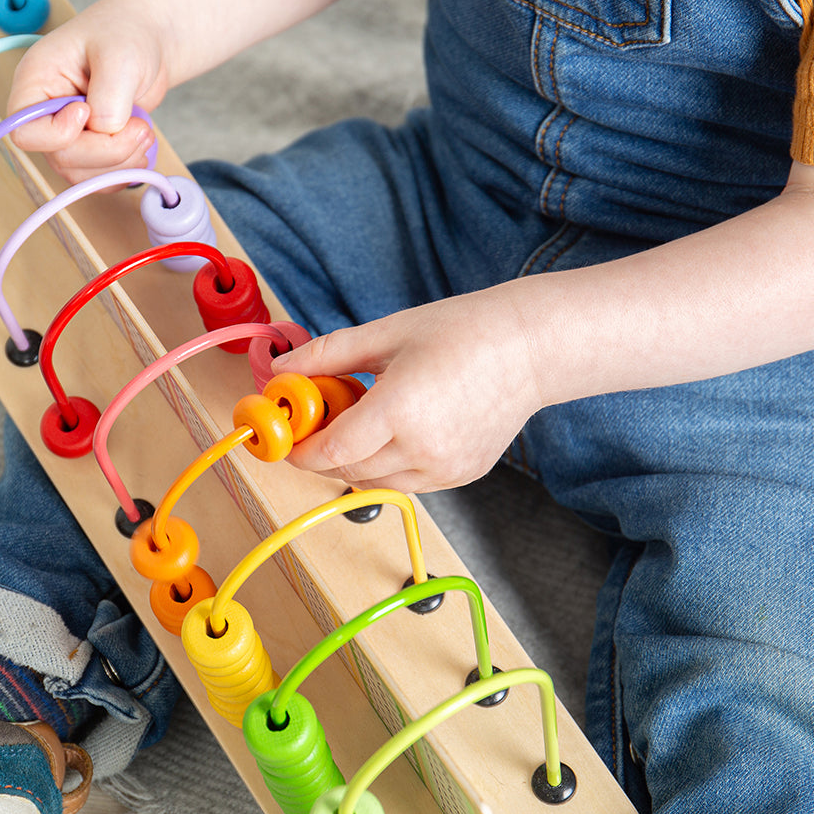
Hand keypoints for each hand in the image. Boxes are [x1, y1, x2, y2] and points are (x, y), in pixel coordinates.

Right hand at [6, 0, 170, 182]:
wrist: (149, 41)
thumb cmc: (126, 33)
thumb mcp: (119, 56)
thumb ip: (108, 98)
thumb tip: (104, 130)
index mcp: (35, 82)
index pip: (24, 132)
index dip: (60, 134)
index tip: (89, 111)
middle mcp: (46, 113)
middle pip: (61, 158)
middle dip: (107, 151)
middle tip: (139, 129)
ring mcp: (69, 134)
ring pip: (82, 174)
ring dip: (120, 164)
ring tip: (145, 132)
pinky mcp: (91, 148)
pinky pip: (99, 178)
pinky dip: (125, 171)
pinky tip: (141, 145)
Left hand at [271, 287, 544, 493]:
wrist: (530, 348)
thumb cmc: (463, 331)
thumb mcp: (387, 333)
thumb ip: (328, 356)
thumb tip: (282, 372)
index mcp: (401, 410)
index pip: (331, 451)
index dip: (300, 450)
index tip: (285, 436)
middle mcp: (424, 449)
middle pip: (348, 470)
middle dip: (322, 451)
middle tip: (318, 418)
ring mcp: (446, 469)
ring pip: (375, 482)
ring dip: (354, 460)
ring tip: (365, 417)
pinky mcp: (462, 476)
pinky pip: (406, 482)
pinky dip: (387, 464)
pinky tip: (396, 429)